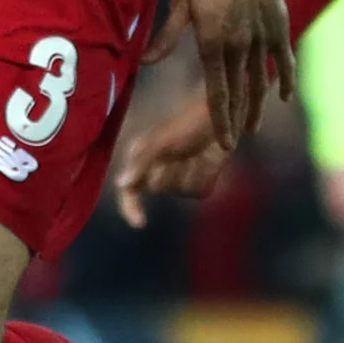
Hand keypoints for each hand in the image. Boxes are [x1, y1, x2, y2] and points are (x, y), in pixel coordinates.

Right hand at [111, 96, 231, 225]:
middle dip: (170, 170)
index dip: (131, 207)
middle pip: (159, 187)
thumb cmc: (188, 123)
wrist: (222, 119)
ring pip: (181, 190)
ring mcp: (179, 177)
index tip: (140, 222)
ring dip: (190, 171)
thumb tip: (121, 183)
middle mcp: (158, 170)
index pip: (129, 191)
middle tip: (180, 150)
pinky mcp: (200, 182)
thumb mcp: (162, 140)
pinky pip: (199, 191)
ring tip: (197, 151)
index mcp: (142, 158)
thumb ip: (141, 161)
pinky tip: (209, 159)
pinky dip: (206, 175)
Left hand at [158, 0, 293, 145]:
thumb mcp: (180, 2)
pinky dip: (284, 79)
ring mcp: (261, 36)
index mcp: (212, 42)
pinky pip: (284, 59)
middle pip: (240, 93)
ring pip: (261, 81)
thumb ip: (166, 37)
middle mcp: (239, 44)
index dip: (220, 119)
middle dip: (237, 121)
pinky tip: (283, 96)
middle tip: (235, 143)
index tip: (225, 143)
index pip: (217, 92)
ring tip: (254, 127)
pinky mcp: (278, 25)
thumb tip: (144, 62)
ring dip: (258, 107)